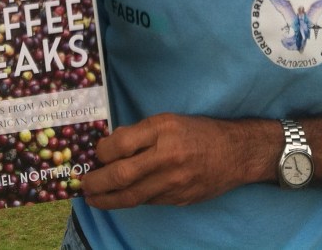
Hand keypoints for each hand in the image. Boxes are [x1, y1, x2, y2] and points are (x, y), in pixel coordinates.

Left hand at [81, 113, 276, 208]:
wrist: (237, 152)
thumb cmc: (200, 131)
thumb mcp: (169, 120)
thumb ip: (140, 132)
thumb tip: (111, 144)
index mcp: (163, 129)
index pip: (121, 144)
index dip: (102, 152)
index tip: (95, 155)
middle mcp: (167, 156)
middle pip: (122, 175)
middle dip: (97, 183)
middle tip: (84, 185)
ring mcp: (174, 181)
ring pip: (132, 196)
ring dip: (108, 200)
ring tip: (94, 199)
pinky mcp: (180, 198)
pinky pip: (149, 202)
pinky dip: (132, 200)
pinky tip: (121, 198)